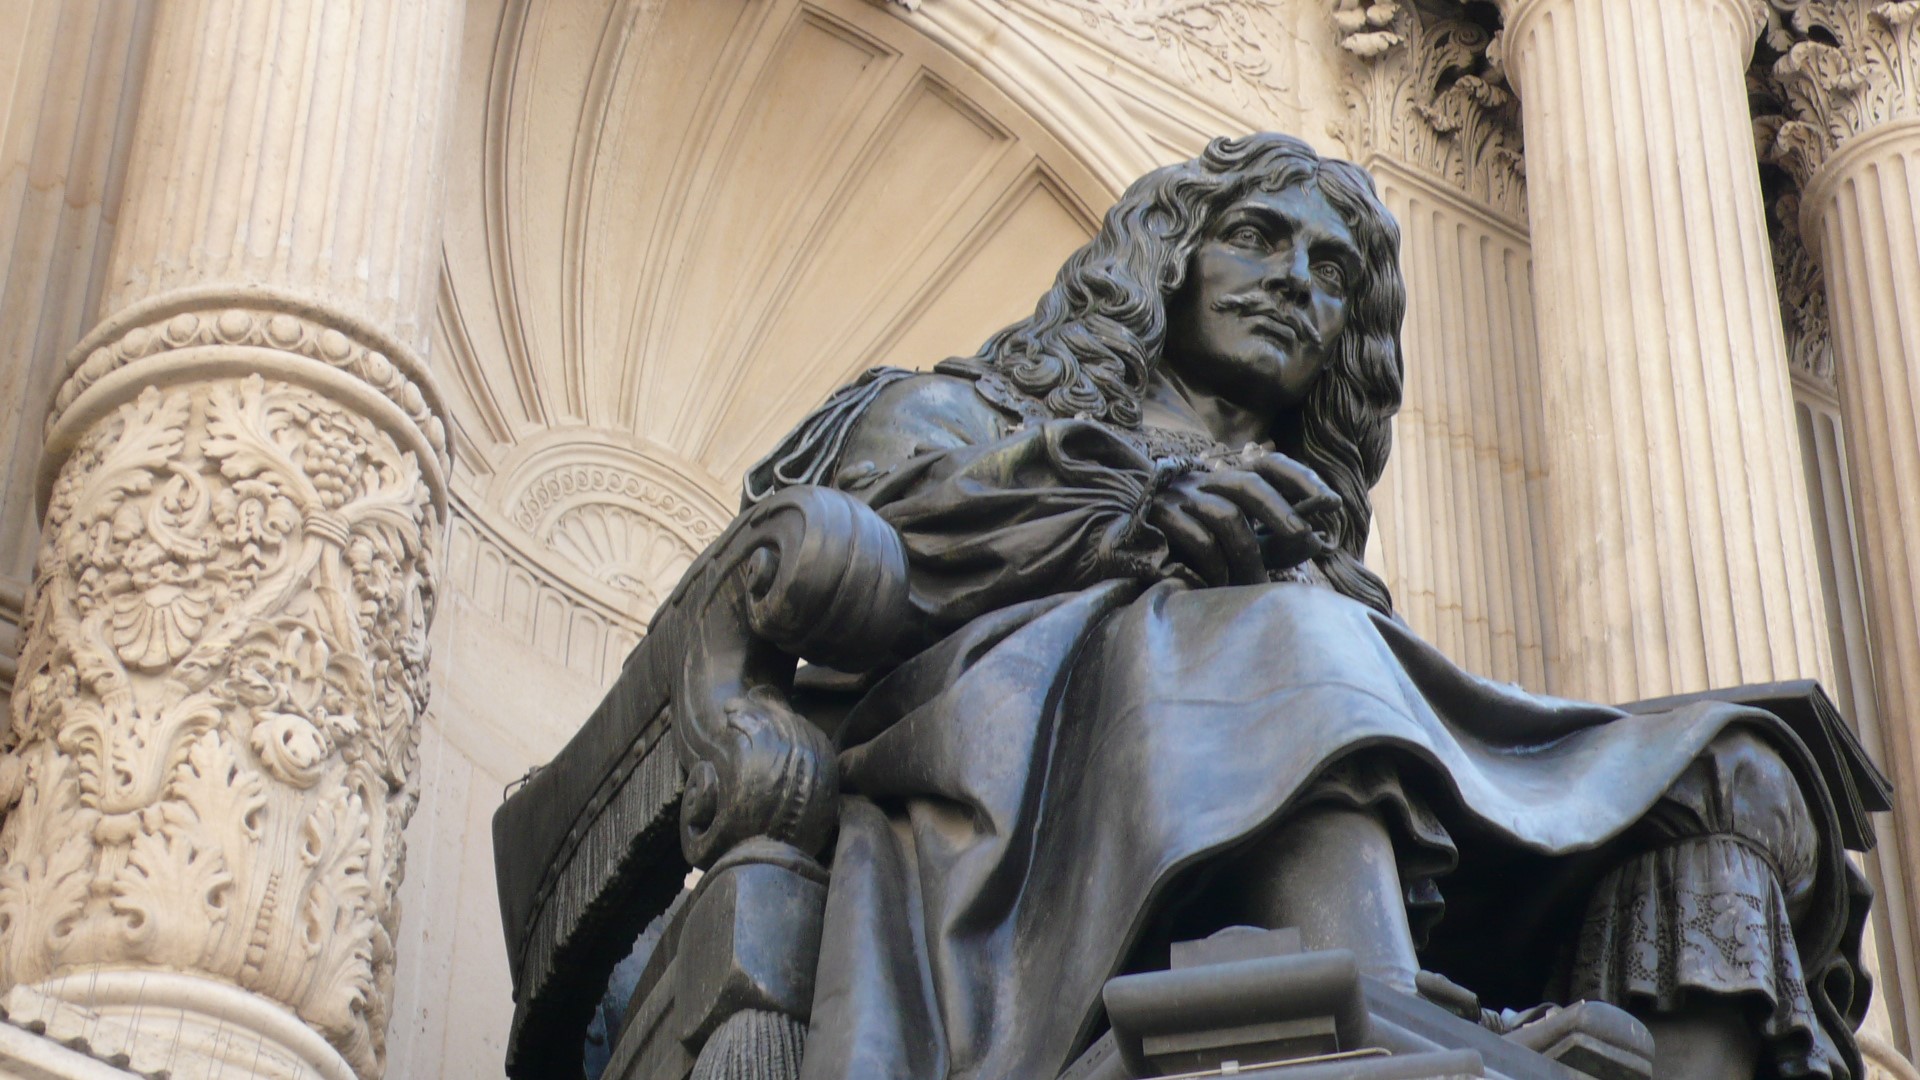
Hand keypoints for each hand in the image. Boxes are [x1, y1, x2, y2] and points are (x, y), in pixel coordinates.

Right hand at [1146, 451, 1339, 585]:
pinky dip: (1215, 563)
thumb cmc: (1188, 549)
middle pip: (1248, 484)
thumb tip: (1318, 540)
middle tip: (1303, 537)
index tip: (1332, 502)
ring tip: (1256, 584)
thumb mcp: (1238, 544)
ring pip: (1226, 515)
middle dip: (1281, 511)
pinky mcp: (1156, 518)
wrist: (1118, 549)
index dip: (1301, 478)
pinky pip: (1196, 538)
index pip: (1268, 466)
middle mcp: (1202, 481)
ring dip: (1247, 552)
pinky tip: (1220, 584)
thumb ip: (1274, 542)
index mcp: (1224, 481)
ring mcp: (1178, 497)